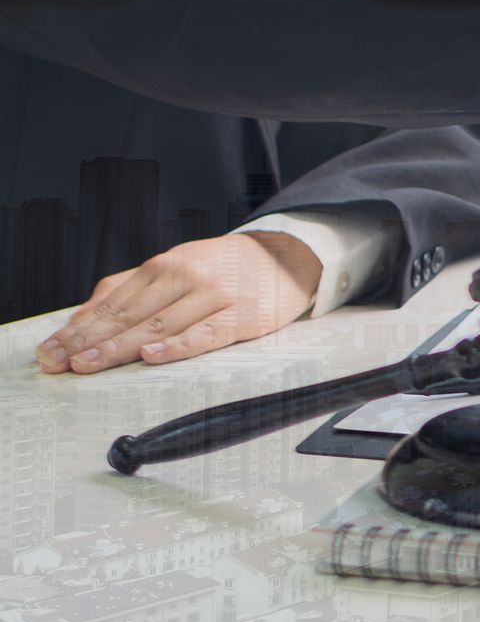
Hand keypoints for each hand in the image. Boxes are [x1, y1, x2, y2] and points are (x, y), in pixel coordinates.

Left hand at [35, 233, 322, 373]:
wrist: (286, 258)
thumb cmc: (225, 268)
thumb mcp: (176, 267)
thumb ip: (130, 287)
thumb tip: (82, 317)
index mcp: (165, 265)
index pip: (113, 302)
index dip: (79, 328)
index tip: (52, 350)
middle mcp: (186, 276)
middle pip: (130, 314)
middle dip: (90, 341)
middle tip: (61, 363)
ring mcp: (214, 295)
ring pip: (160, 325)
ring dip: (120, 347)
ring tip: (90, 364)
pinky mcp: (241, 316)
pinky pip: (205, 333)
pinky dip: (177, 346)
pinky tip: (152, 355)